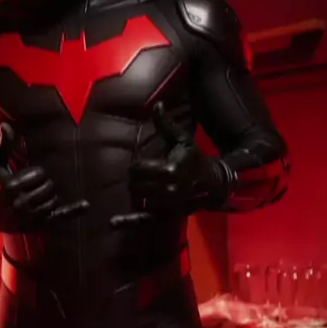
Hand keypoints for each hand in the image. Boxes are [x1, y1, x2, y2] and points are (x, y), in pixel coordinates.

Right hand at [0, 123, 88, 232]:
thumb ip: (4, 145)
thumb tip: (6, 125)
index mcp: (10, 187)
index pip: (39, 174)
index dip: (34, 173)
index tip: (23, 177)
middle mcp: (20, 205)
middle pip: (49, 187)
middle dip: (43, 184)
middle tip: (30, 188)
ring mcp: (28, 218)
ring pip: (53, 200)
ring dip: (49, 196)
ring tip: (35, 196)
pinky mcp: (35, 226)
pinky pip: (57, 217)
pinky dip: (72, 211)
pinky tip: (85, 205)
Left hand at [110, 103, 225, 228]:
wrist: (213, 184)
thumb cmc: (195, 159)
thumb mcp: (182, 140)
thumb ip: (166, 125)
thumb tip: (157, 105)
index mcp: (169, 169)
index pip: (137, 168)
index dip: (135, 166)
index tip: (140, 165)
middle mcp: (167, 189)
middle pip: (134, 185)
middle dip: (134, 179)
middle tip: (142, 177)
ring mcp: (167, 205)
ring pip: (137, 199)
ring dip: (136, 193)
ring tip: (144, 187)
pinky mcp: (166, 217)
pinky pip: (144, 220)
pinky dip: (128, 221)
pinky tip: (113, 222)